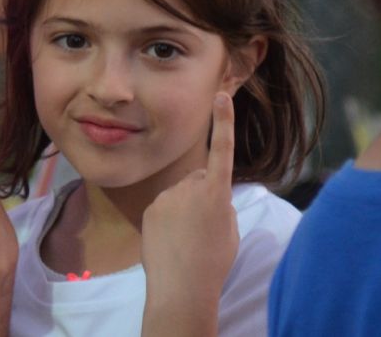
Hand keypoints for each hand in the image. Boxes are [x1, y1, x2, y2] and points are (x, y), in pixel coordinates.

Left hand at [141, 92, 238, 331]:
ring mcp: (167, 196)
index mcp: (216, 194)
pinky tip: (173, 240)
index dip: (224, 121)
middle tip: (205, 227)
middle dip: (204, 195)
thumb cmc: (214, 261)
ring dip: (186, 209)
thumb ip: (220, 203)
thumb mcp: (229, 230)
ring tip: (188, 238)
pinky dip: (170, 218)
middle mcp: (190, 188)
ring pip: (181, 194)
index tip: (221, 94)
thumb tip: (209, 193)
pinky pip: (165, 205)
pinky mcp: (151, 207)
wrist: (182, 287)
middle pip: (200, 180)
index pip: (222, 151)